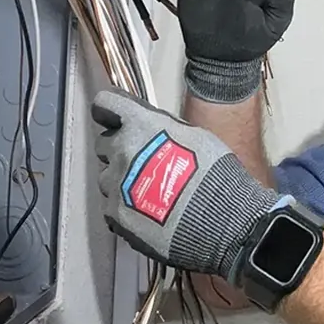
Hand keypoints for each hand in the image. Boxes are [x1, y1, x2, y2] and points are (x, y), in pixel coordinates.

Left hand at [92, 87, 279, 276]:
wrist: (219, 219)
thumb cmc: (214, 174)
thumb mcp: (195, 136)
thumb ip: (163, 130)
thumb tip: (153, 132)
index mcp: (142, 126)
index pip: (106, 104)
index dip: (108, 110)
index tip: (113, 117)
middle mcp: (123, 152)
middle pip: (104, 144)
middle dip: (119, 149)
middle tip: (143, 161)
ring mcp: (116, 185)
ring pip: (107, 177)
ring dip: (121, 180)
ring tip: (149, 191)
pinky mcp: (116, 215)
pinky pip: (111, 205)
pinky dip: (124, 206)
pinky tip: (147, 211)